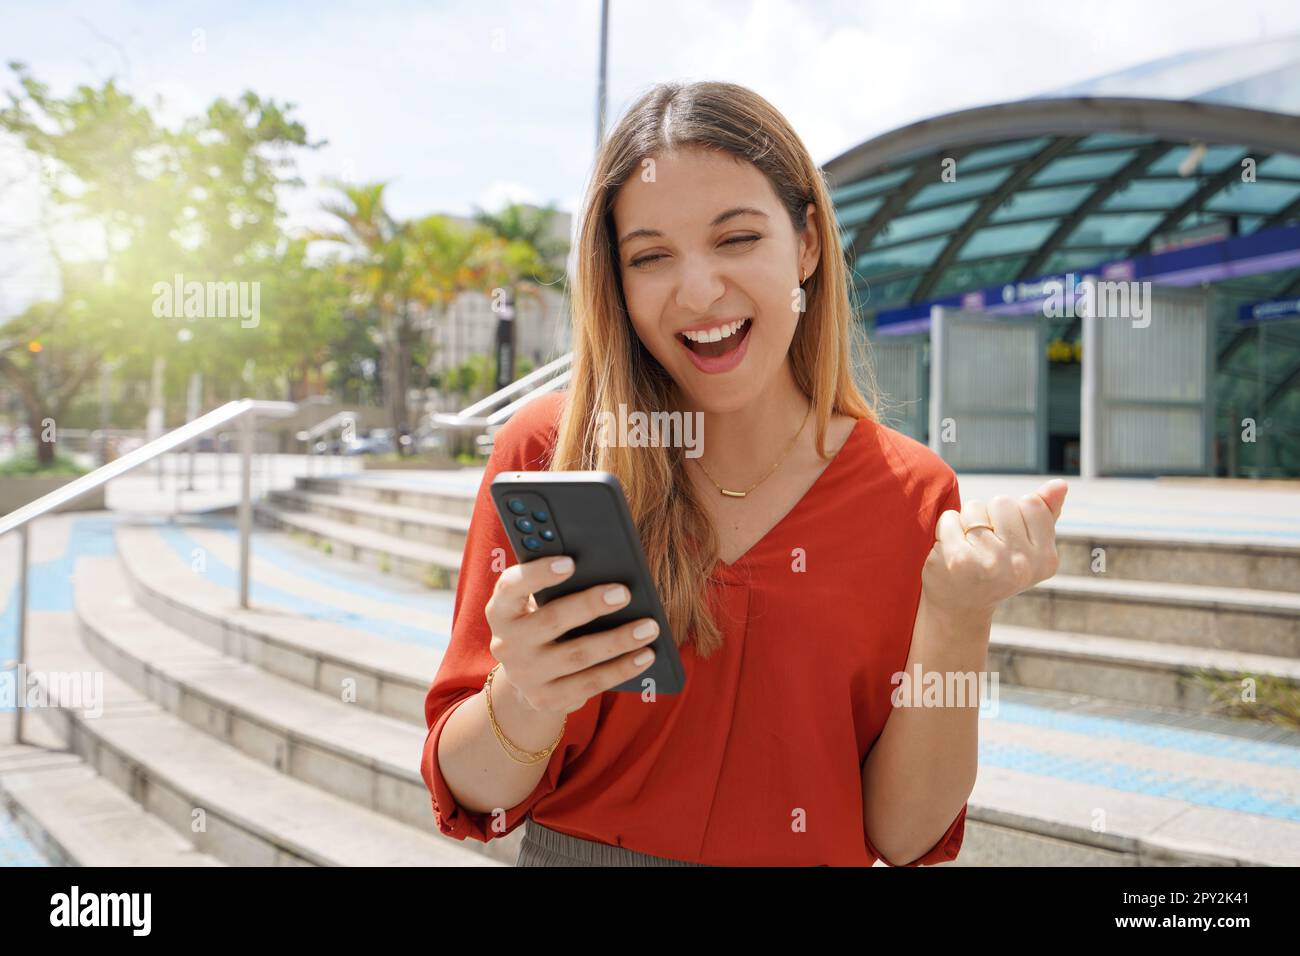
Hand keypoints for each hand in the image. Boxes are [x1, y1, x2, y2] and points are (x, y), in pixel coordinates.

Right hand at [485, 555, 659, 716]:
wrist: (528, 677)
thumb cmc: (545, 622)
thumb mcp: (541, 603)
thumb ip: (560, 588)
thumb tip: (608, 572)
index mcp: (502, 609)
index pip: (511, 586)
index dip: (539, 573)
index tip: (571, 562)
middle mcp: (506, 643)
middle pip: (551, 621)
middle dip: (589, 605)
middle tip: (625, 593)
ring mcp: (525, 675)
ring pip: (577, 655)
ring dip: (618, 640)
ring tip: (649, 627)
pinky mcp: (546, 699)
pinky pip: (590, 683)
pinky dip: (621, 669)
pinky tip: (645, 656)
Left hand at [921, 479, 1067, 622]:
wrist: (958, 608)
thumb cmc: (993, 570)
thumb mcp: (1025, 548)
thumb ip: (1044, 515)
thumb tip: (1060, 484)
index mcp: (1045, 559)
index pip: (1031, 503)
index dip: (1011, 515)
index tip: (1005, 540)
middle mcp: (1022, 563)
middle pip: (1002, 502)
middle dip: (988, 516)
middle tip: (983, 546)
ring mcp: (991, 561)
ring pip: (975, 508)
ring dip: (966, 522)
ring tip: (968, 548)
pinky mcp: (959, 559)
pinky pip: (950, 517)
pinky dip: (945, 528)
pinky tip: (949, 551)